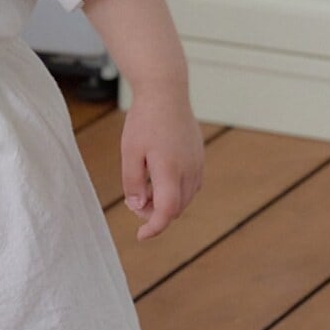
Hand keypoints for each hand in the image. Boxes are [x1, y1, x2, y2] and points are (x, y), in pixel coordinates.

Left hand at [120, 80, 202, 240]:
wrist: (166, 92)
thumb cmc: (144, 120)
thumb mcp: (130, 152)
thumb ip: (133, 183)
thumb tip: (139, 206)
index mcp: (169, 170)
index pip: (167, 211)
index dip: (154, 227)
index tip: (141, 236)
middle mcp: (189, 170)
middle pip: (176, 208)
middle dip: (155, 213)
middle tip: (134, 201)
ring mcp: (197, 164)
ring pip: (185, 198)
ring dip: (166, 202)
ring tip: (144, 187)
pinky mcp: (200, 158)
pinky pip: (190, 185)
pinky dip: (175, 191)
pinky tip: (158, 178)